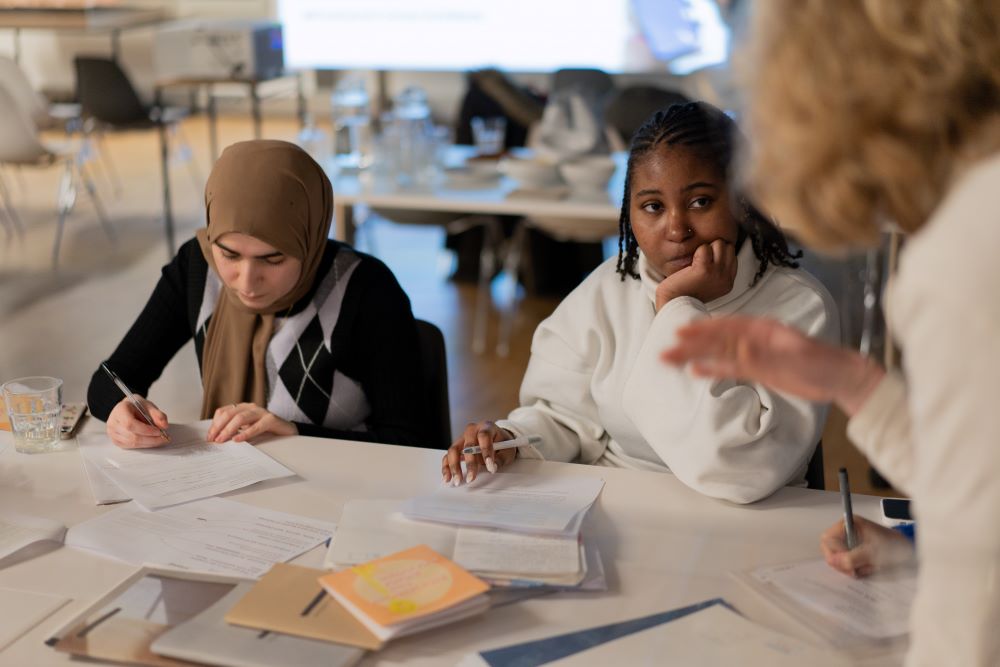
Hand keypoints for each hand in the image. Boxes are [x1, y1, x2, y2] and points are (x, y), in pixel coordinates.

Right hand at [106, 397, 169, 448]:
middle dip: (151, 439)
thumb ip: (158, 414)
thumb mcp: (148, 405)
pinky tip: (151, 441)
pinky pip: (131, 446)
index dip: (146, 430)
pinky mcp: (116, 441)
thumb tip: (164, 425)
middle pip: (132, 436)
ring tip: (160, 439)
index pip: (130, 424)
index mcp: (120, 410)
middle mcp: (113, 422)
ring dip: (149, 443)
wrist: (127, 408)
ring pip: (132, 443)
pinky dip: (144, 445)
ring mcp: (113, 433)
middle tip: (164, 437)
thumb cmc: (136, 406)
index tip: (159, 431)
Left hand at [206, 403, 297, 442]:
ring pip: (240, 418)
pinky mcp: (271, 420)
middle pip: (229, 414)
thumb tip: (216, 438)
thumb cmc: (266, 430)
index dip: (214, 424)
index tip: (209, 437)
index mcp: (243, 408)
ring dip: (228, 430)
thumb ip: (234, 430)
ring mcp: (261, 412)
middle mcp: (251, 407)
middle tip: (213, 439)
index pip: (223, 412)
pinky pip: (256, 426)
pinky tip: (238, 440)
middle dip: (219, 427)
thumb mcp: (247, 429)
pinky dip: (245, 434)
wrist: (287, 431)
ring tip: (222, 440)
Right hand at [441, 421, 517, 485]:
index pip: (484, 436)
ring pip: (453, 450)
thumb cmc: (502, 443)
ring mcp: (462, 438)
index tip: (490, 467)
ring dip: (454, 466)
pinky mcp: (457, 447)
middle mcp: (472, 430)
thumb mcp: (508, 450)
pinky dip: (447, 467)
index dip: (486, 451)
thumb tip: (492, 467)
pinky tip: (448, 478)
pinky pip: (448, 456)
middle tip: (472, 478)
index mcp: (487, 427)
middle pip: (467, 445)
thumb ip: (501, 458)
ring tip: (458, 480)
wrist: (497, 438)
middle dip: (469, 463)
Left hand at [655, 239, 737, 309]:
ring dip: (705, 249)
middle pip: (728, 247)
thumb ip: (717, 271)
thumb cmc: (685, 293)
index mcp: (728, 283)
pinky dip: (696, 252)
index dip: (718, 253)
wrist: (673, 304)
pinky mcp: (704, 270)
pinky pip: (704, 248)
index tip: (706, 261)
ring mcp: (717, 274)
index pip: (732, 256)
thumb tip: (720, 250)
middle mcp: (726, 279)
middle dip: (713, 248)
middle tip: (700, 260)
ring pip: (719, 244)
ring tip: (696, 262)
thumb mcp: (708, 284)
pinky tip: (690, 264)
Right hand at [660, 316, 884, 415]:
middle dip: (690, 344)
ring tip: (669, 359)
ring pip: (718, 354)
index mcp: (762, 328)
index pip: (726, 327)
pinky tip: (695, 372)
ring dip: (695, 356)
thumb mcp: (795, 357)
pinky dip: (712, 370)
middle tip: (665, 349)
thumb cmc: (823, 362)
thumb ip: (766, 353)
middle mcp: (754, 339)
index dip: (703, 330)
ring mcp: (754, 354)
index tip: (681, 332)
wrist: (841, 377)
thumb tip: (738, 349)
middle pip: (716, 340)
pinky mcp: (757, 370)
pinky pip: (729, 369)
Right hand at [820, 516, 914, 576]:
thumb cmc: (895, 547)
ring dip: (853, 567)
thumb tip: (833, 561)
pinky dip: (859, 570)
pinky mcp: (856, 553)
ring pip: (839, 560)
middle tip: (856, 570)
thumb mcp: (873, 553)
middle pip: (831, 550)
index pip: (828, 539)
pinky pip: (848, 565)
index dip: (834, 553)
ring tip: (870, 567)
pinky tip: (871, 568)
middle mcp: (847, 532)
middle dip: (844, 563)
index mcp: (849, 524)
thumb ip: (853, 557)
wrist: (911, 554)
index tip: (847, 564)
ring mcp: (851, 543)